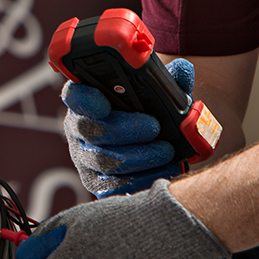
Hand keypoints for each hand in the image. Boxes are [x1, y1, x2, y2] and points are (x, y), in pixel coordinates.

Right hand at [62, 58, 195, 195]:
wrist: (144, 141)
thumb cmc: (145, 110)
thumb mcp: (153, 91)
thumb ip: (167, 79)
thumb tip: (183, 71)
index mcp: (85, 98)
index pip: (75, 96)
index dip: (86, 100)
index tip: (105, 104)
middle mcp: (78, 128)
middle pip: (92, 130)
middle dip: (126, 129)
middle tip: (155, 127)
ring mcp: (85, 157)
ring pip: (104, 161)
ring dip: (140, 157)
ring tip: (166, 151)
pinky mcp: (97, 182)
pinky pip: (115, 186)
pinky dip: (143, 179)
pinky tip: (165, 170)